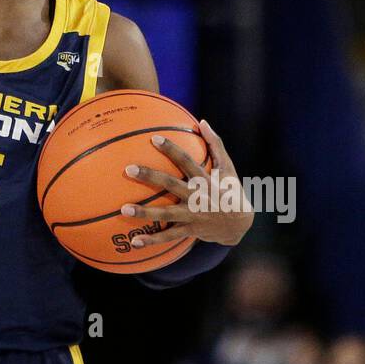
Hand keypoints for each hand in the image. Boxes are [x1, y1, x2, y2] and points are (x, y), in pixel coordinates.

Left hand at [120, 119, 252, 246]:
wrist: (241, 223)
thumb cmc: (231, 189)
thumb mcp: (228, 167)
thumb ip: (215, 144)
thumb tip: (202, 121)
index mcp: (205, 180)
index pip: (187, 161)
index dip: (172, 150)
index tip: (154, 138)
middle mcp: (197, 197)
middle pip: (171, 185)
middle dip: (150, 177)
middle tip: (128, 169)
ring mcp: (192, 215)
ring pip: (166, 214)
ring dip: (144, 213)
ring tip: (123, 209)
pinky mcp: (189, 230)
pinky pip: (169, 237)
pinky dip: (152, 241)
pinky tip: (134, 242)